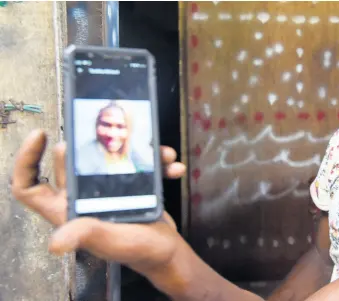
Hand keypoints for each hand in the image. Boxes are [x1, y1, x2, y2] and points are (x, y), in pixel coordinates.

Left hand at [10, 130, 186, 276]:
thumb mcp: (110, 241)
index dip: (26, 161)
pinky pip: (138, 167)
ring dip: (136, 151)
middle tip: (109, 134)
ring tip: (159, 152)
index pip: (30, 186)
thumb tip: (55, 243)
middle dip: (89, 145)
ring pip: (109, 160)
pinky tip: (173, 166)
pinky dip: (157, 164)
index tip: (41, 135)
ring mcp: (105, 191)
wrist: (165, 252)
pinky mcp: (129, 188)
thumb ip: (86, 234)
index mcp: (67, 209)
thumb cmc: (136, 251)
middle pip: (71, 162)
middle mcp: (82, 198)